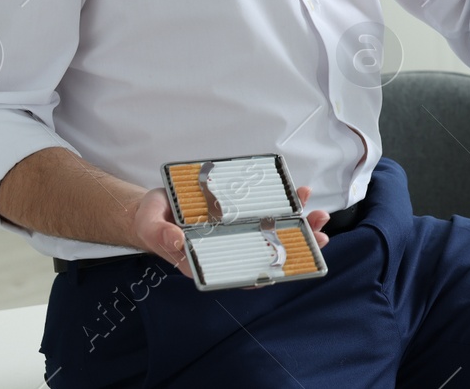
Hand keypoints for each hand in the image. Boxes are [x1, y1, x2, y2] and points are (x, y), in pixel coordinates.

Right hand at [130, 185, 331, 281]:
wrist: (154, 208)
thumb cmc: (153, 221)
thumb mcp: (150, 226)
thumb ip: (160, 235)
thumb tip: (178, 242)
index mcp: (206, 261)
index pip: (240, 273)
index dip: (266, 272)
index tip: (287, 265)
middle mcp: (226, 249)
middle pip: (265, 253)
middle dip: (295, 246)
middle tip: (319, 235)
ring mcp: (235, 232)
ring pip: (271, 233)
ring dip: (297, 224)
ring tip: (319, 214)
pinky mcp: (239, 214)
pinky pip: (265, 213)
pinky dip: (285, 206)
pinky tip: (299, 196)